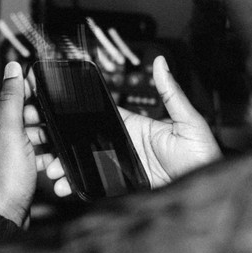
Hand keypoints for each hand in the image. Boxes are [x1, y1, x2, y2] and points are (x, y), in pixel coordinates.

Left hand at [0, 61, 46, 226]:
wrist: (2, 218)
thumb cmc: (2, 181)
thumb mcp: (10, 132)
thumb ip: (12, 99)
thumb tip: (12, 68)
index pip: (13, 95)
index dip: (32, 90)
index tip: (50, 88)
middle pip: (26, 116)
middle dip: (44, 118)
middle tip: (57, 123)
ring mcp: (9, 154)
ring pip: (34, 137)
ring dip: (47, 139)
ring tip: (56, 145)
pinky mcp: (19, 170)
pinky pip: (37, 156)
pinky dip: (46, 157)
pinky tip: (53, 162)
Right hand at [45, 55, 222, 195]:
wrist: (207, 189)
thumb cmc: (203, 157)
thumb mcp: (189, 121)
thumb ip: (171, 93)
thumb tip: (162, 63)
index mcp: (134, 127)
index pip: (98, 117)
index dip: (76, 116)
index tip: (56, 114)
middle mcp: (123, 146)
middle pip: (84, 142)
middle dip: (62, 144)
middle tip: (44, 144)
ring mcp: (120, 166)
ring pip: (85, 164)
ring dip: (65, 166)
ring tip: (51, 169)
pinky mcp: (122, 186)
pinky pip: (95, 184)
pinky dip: (77, 186)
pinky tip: (66, 186)